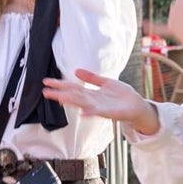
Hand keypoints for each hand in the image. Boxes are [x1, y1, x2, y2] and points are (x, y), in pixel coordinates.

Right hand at [43, 69, 159, 134]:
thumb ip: (91, 77)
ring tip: (60, 98)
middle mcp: (92, 101)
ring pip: (82, 103)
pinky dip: (90, 113)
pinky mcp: (109, 112)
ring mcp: (100, 107)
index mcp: (91, 93)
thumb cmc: (122, 96)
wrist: (137, 105)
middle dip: (60, 94)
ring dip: (71, 101)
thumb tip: (76, 71)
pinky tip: (83, 112)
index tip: (46, 82)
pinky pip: (98, 112)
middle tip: (45, 92)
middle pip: (73, 96)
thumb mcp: (105, 82)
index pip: (72, 88)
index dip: (59, 84)